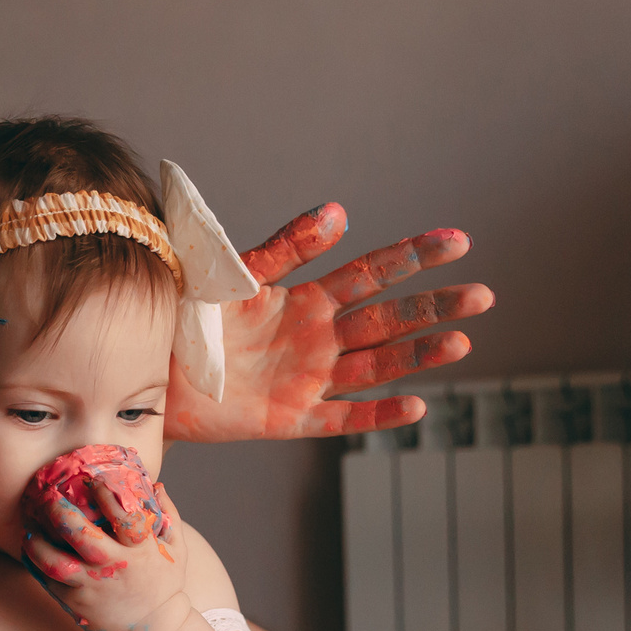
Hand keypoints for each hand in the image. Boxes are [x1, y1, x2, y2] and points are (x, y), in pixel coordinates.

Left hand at [22, 457, 190, 630]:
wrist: (153, 629)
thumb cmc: (163, 583)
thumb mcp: (177, 550)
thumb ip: (169, 516)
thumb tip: (157, 485)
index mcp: (141, 551)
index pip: (124, 517)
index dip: (107, 495)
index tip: (91, 479)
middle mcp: (115, 568)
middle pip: (81, 537)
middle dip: (60, 512)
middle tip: (47, 496)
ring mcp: (93, 588)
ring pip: (56, 563)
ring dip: (37, 542)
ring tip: (29, 527)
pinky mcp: (77, 604)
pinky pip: (48, 582)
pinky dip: (34, 563)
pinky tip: (29, 547)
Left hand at [170, 204, 491, 442]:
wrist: (147, 370)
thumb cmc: (186, 316)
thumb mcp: (234, 274)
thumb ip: (285, 248)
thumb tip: (338, 212)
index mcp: (305, 298)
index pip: (372, 272)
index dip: (414, 256)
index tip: (457, 241)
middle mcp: (317, 337)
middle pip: (389, 318)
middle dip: (436, 306)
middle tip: (484, 295)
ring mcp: (309, 379)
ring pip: (377, 365)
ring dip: (419, 354)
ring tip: (462, 340)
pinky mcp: (290, 418)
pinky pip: (342, 418)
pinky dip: (378, 415)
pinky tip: (416, 408)